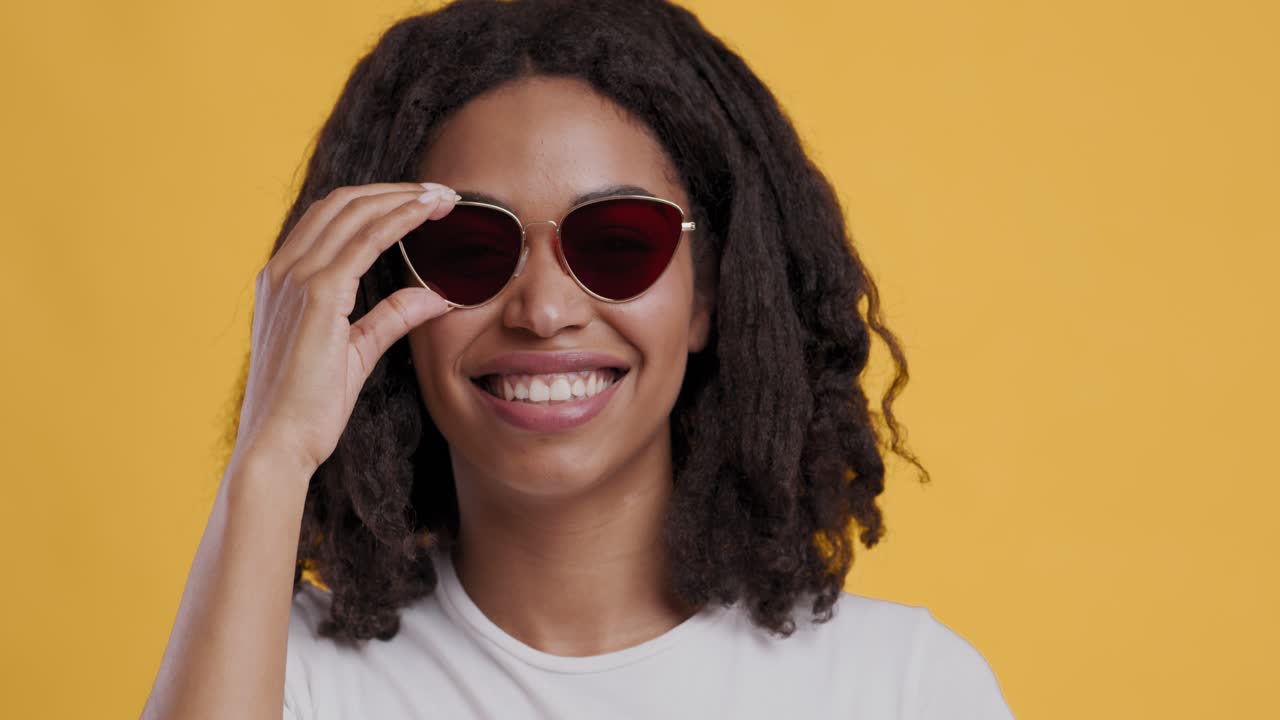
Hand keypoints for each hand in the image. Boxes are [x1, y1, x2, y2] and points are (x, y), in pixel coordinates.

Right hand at [231, 182, 458, 478]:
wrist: (278, 445)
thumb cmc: (308, 409)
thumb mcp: (354, 353)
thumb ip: (389, 318)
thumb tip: (432, 296)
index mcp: (283, 281)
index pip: (331, 219)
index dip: (378, 201)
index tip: (420, 201)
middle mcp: (282, 272)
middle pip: (342, 204)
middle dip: (394, 191)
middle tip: (441, 192)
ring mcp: (295, 280)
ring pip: (353, 212)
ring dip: (402, 197)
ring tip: (442, 196)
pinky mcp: (316, 296)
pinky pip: (364, 241)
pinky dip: (398, 219)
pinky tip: (426, 213)